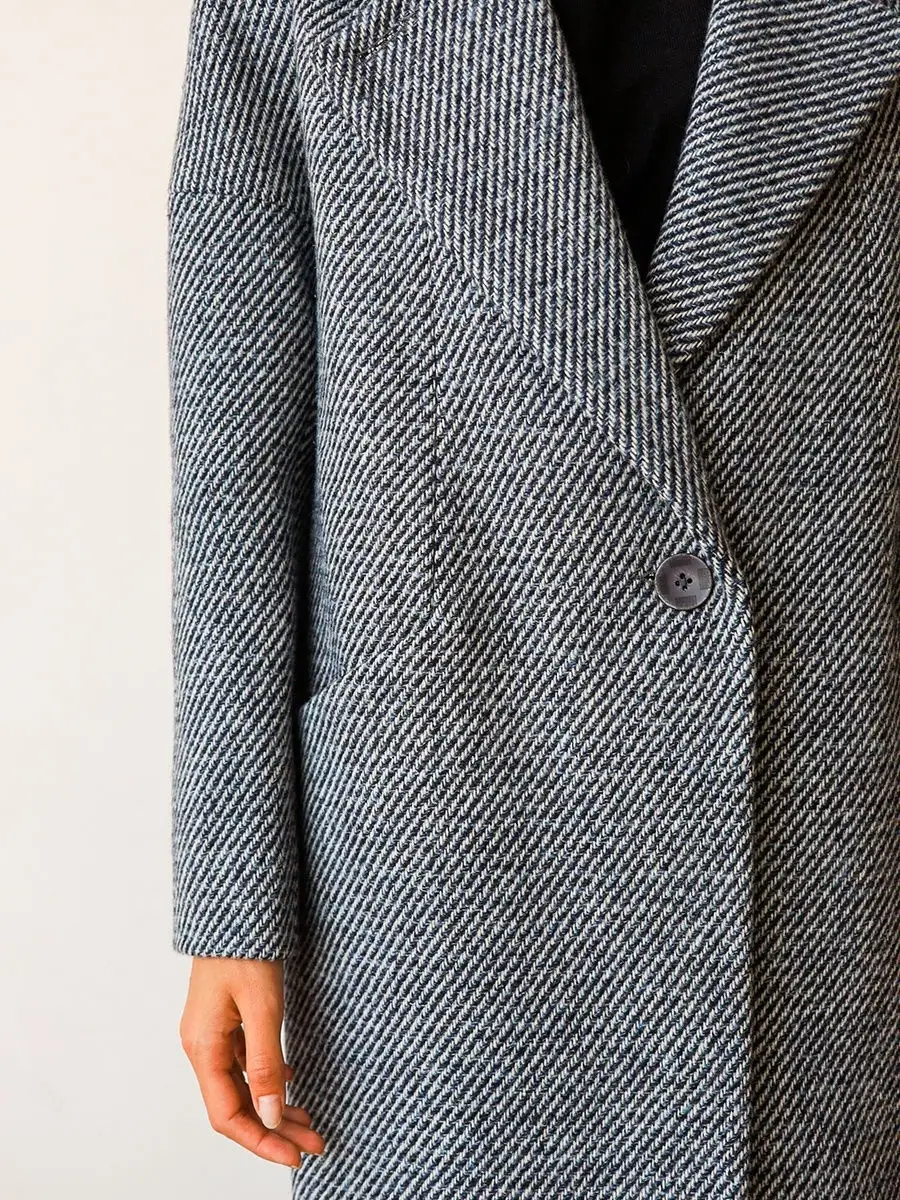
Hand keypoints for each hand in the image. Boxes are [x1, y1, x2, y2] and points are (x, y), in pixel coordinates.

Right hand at [179, 956, 325, 1167]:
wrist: (236, 907)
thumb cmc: (245, 949)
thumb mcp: (263, 1007)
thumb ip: (266, 1062)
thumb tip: (270, 1114)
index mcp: (203, 1047)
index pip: (227, 1115)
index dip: (260, 1141)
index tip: (295, 1154)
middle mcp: (203, 1046)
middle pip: (236, 1105)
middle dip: (274, 1129)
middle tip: (314, 1142)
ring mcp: (213, 1033)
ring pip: (242, 1085)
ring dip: (273, 1106)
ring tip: (308, 1120)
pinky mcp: (225, 1020)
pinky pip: (243, 1062)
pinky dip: (268, 1078)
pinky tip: (290, 1080)